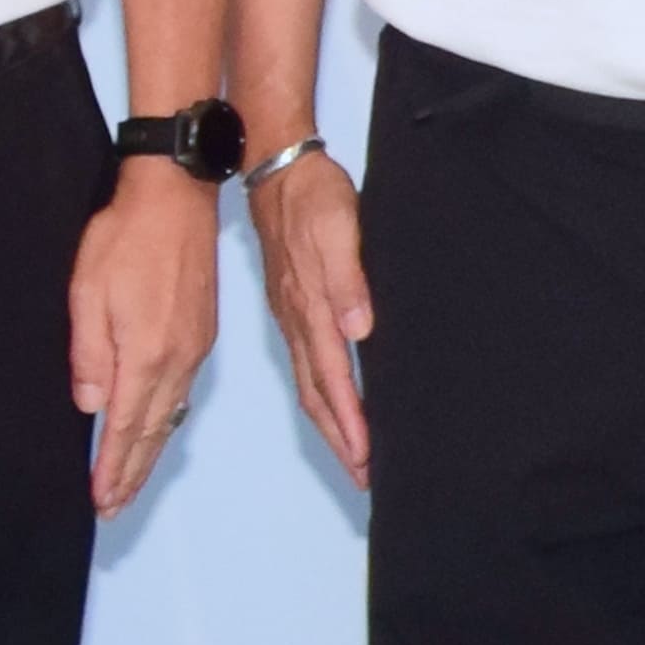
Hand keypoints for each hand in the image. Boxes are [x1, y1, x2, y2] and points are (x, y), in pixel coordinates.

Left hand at [71, 156, 219, 512]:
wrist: (176, 198)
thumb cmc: (124, 237)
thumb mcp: (88, 293)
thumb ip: (91, 354)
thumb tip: (93, 405)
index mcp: (147, 353)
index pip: (127, 426)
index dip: (113, 467)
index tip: (101, 499)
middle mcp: (178, 359)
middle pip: (154, 430)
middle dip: (133, 472)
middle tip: (114, 506)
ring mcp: (195, 347)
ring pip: (172, 414)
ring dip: (150, 450)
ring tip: (132, 478)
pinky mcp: (201, 332)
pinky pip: (183, 392)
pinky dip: (166, 420)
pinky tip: (157, 426)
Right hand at [250, 149, 374, 485]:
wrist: (278, 169)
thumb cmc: (312, 196)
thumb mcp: (336, 227)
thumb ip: (347, 278)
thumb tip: (358, 330)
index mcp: (311, 308)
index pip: (333, 378)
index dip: (350, 420)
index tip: (365, 456)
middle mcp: (299, 320)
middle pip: (318, 394)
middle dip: (339, 438)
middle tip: (361, 475)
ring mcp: (292, 316)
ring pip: (311, 383)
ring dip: (330, 422)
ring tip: (351, 452)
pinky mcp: (293, 307)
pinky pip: (307, 363)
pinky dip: (321, 393)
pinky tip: (333, 401)